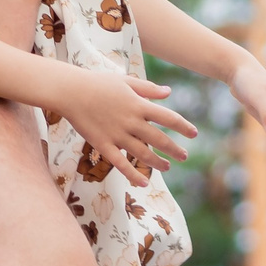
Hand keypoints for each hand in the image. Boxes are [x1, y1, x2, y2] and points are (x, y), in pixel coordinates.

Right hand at [46, 67, 196, 181]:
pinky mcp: (103, 145)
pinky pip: (120, 164)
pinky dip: (133, 175)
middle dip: (174, 149)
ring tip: (167, 167)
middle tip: (184, 156)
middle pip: (159, 139)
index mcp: (138, 104)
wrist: (71, 91)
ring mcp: (117, 135)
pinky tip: (143, 183)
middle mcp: (131, 121)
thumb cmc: (98, 83)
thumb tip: (168, 92)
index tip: (194, 134)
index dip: (183, 127)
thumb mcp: (126, 81)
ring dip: (157, 163)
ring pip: (142, 154)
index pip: (168, 118)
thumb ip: (148, 88)